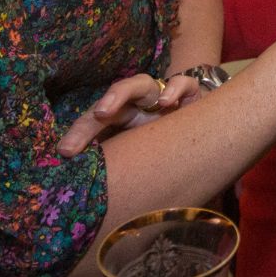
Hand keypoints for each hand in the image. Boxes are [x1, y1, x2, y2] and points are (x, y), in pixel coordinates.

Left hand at [56, 72, 198, 157]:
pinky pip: (183, 84)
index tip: (65, 151)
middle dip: (91, 117)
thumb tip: (87, 192)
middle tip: (72, 139)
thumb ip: (120, 163)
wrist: (211, 130)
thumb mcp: (141, 154)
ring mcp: (163, 97)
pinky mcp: (190, 94)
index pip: (96, 121)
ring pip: (140, 84)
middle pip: (110, 102)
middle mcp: (140, 106)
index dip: (80, 133)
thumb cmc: (169, 145)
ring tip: (103, 112)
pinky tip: (168, 104)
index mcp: (124, 118)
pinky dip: (174, 89)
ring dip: (119, 93)